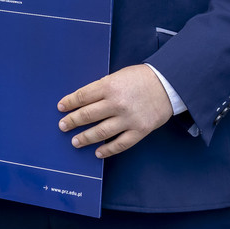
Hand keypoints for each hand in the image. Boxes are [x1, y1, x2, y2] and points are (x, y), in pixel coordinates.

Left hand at [57, 64, 172, 158]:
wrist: (168, 84)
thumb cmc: (141, 78)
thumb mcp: (118, 76)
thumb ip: (102, 88)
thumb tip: (84, 101)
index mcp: (109, 86)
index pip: (82, 96)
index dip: (69, 103)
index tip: (61, 108)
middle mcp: (116, 103)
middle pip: (87, 115)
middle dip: (72, 121)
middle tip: (63, 126)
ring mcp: (128, 118)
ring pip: (100, 132)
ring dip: (85, 138)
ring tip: (75, 141)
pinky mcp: (139, 130)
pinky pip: (120, 144)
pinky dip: (107, 149)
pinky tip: (98, 152)